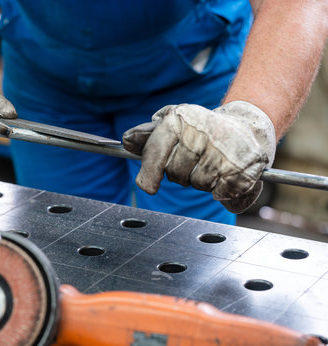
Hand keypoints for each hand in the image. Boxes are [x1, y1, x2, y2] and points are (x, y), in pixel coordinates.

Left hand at [122, 101, 276, 213]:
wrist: (249, 127)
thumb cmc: (204, 129)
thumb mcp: (176, 124)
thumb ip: (149, 136)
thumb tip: (128, 141)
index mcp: (181, 119)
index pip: (157, 149)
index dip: (150, 170)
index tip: (147, 186)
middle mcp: (202, 132)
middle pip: (175, 173)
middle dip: (180, 173)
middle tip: (194, 160)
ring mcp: (223, 151)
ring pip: (197, 184)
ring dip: (201, 180)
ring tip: (213, 163)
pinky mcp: (242, 170)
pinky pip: (219, 194)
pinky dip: (221, 191)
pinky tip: (227, 173)